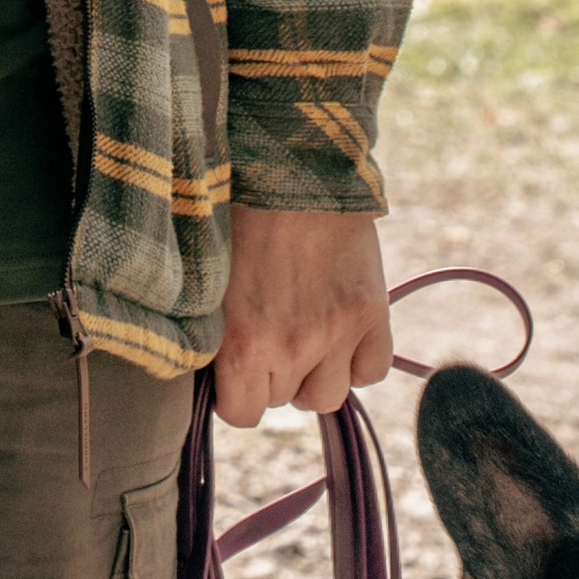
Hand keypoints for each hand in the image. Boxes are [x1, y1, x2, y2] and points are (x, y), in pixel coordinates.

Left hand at [213, 206, 392, 422]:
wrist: (291, 163)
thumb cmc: (235, 211)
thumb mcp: (207, 275)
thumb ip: (211, 330)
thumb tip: (208, 369)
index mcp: (242, 342)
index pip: (241, 415)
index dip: (236, 392)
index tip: (234, 366)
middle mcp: (293, 347)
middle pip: (281, 400)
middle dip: (271, 373)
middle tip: (267, 330)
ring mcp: (337, 333)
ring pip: (327, 396)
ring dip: (314, 374)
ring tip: (302, 331)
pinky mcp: (371, 314)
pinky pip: (371, 372)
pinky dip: (358, 360)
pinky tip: (340, 330)